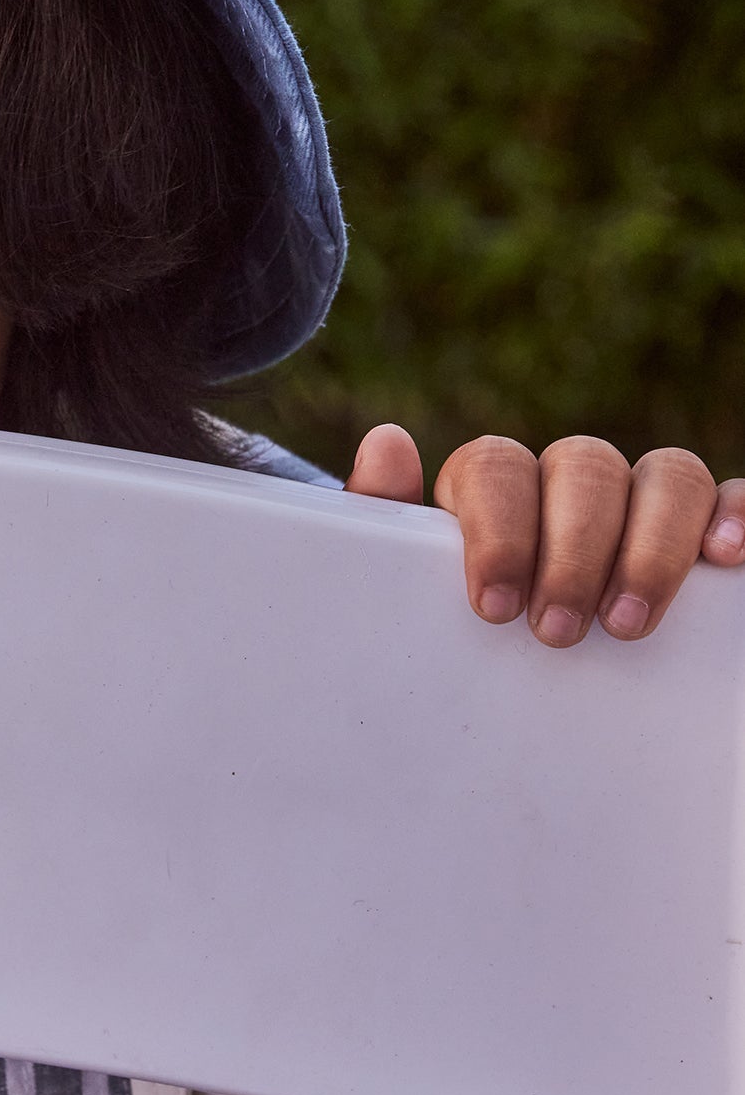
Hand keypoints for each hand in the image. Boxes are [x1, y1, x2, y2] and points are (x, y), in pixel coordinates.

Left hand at [345, 423, 744, 646]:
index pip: (497, 466)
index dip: (499, 529)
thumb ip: (384, 520)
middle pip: (583, 468)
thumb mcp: (408, 579)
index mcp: (494, 483)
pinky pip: (730, 496)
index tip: (495, 605)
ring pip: (666, 475)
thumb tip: (387, 443)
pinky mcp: (705, 528)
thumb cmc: (458, 614)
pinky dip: (735, 513)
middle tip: (557, 631)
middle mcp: (572, 480)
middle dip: (572, 551)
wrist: (501, 652)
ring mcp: (643, 500)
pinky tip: (726, 558)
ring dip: (651, 546)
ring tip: (627, 624)